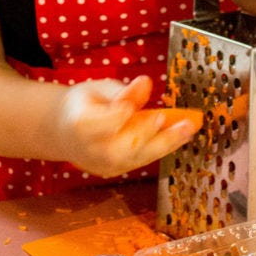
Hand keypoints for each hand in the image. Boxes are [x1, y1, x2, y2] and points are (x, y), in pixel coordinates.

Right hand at [56, 75, 198, 177]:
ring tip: (189, 128)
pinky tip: (180, 135)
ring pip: (138, 157)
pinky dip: (162, 147)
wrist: (65, 131)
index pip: (107, 122)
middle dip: (155, 135)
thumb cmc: (83, 104)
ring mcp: (103, 165)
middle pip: (125, 147)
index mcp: (81, 125)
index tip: (144, 107)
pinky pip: (141, 160)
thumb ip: (122, 91)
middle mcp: (91, 151)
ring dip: (168, 143)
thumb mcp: (98, 88)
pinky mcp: (115, 171)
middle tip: (183, 123)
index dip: (125, 116)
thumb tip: (145, 83)